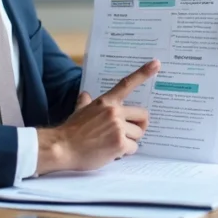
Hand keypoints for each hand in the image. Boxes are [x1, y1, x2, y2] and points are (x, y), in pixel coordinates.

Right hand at [36, 60, 159, 174]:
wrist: (61, 148)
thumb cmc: (70, 131)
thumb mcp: (78, 112)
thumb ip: (85, 102)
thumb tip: (85, 94)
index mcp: (106, 102)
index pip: (127, 84)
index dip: (144, 73)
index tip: (157, 64)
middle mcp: (114, 111)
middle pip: (143, 116)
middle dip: (138, 126)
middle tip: (128, 133)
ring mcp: (118, 127)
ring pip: (138, 135)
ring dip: (129, 142)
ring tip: (113, 145)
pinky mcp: (119, 144)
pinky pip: (133, 148)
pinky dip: (125, 153)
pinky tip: (112, 153)